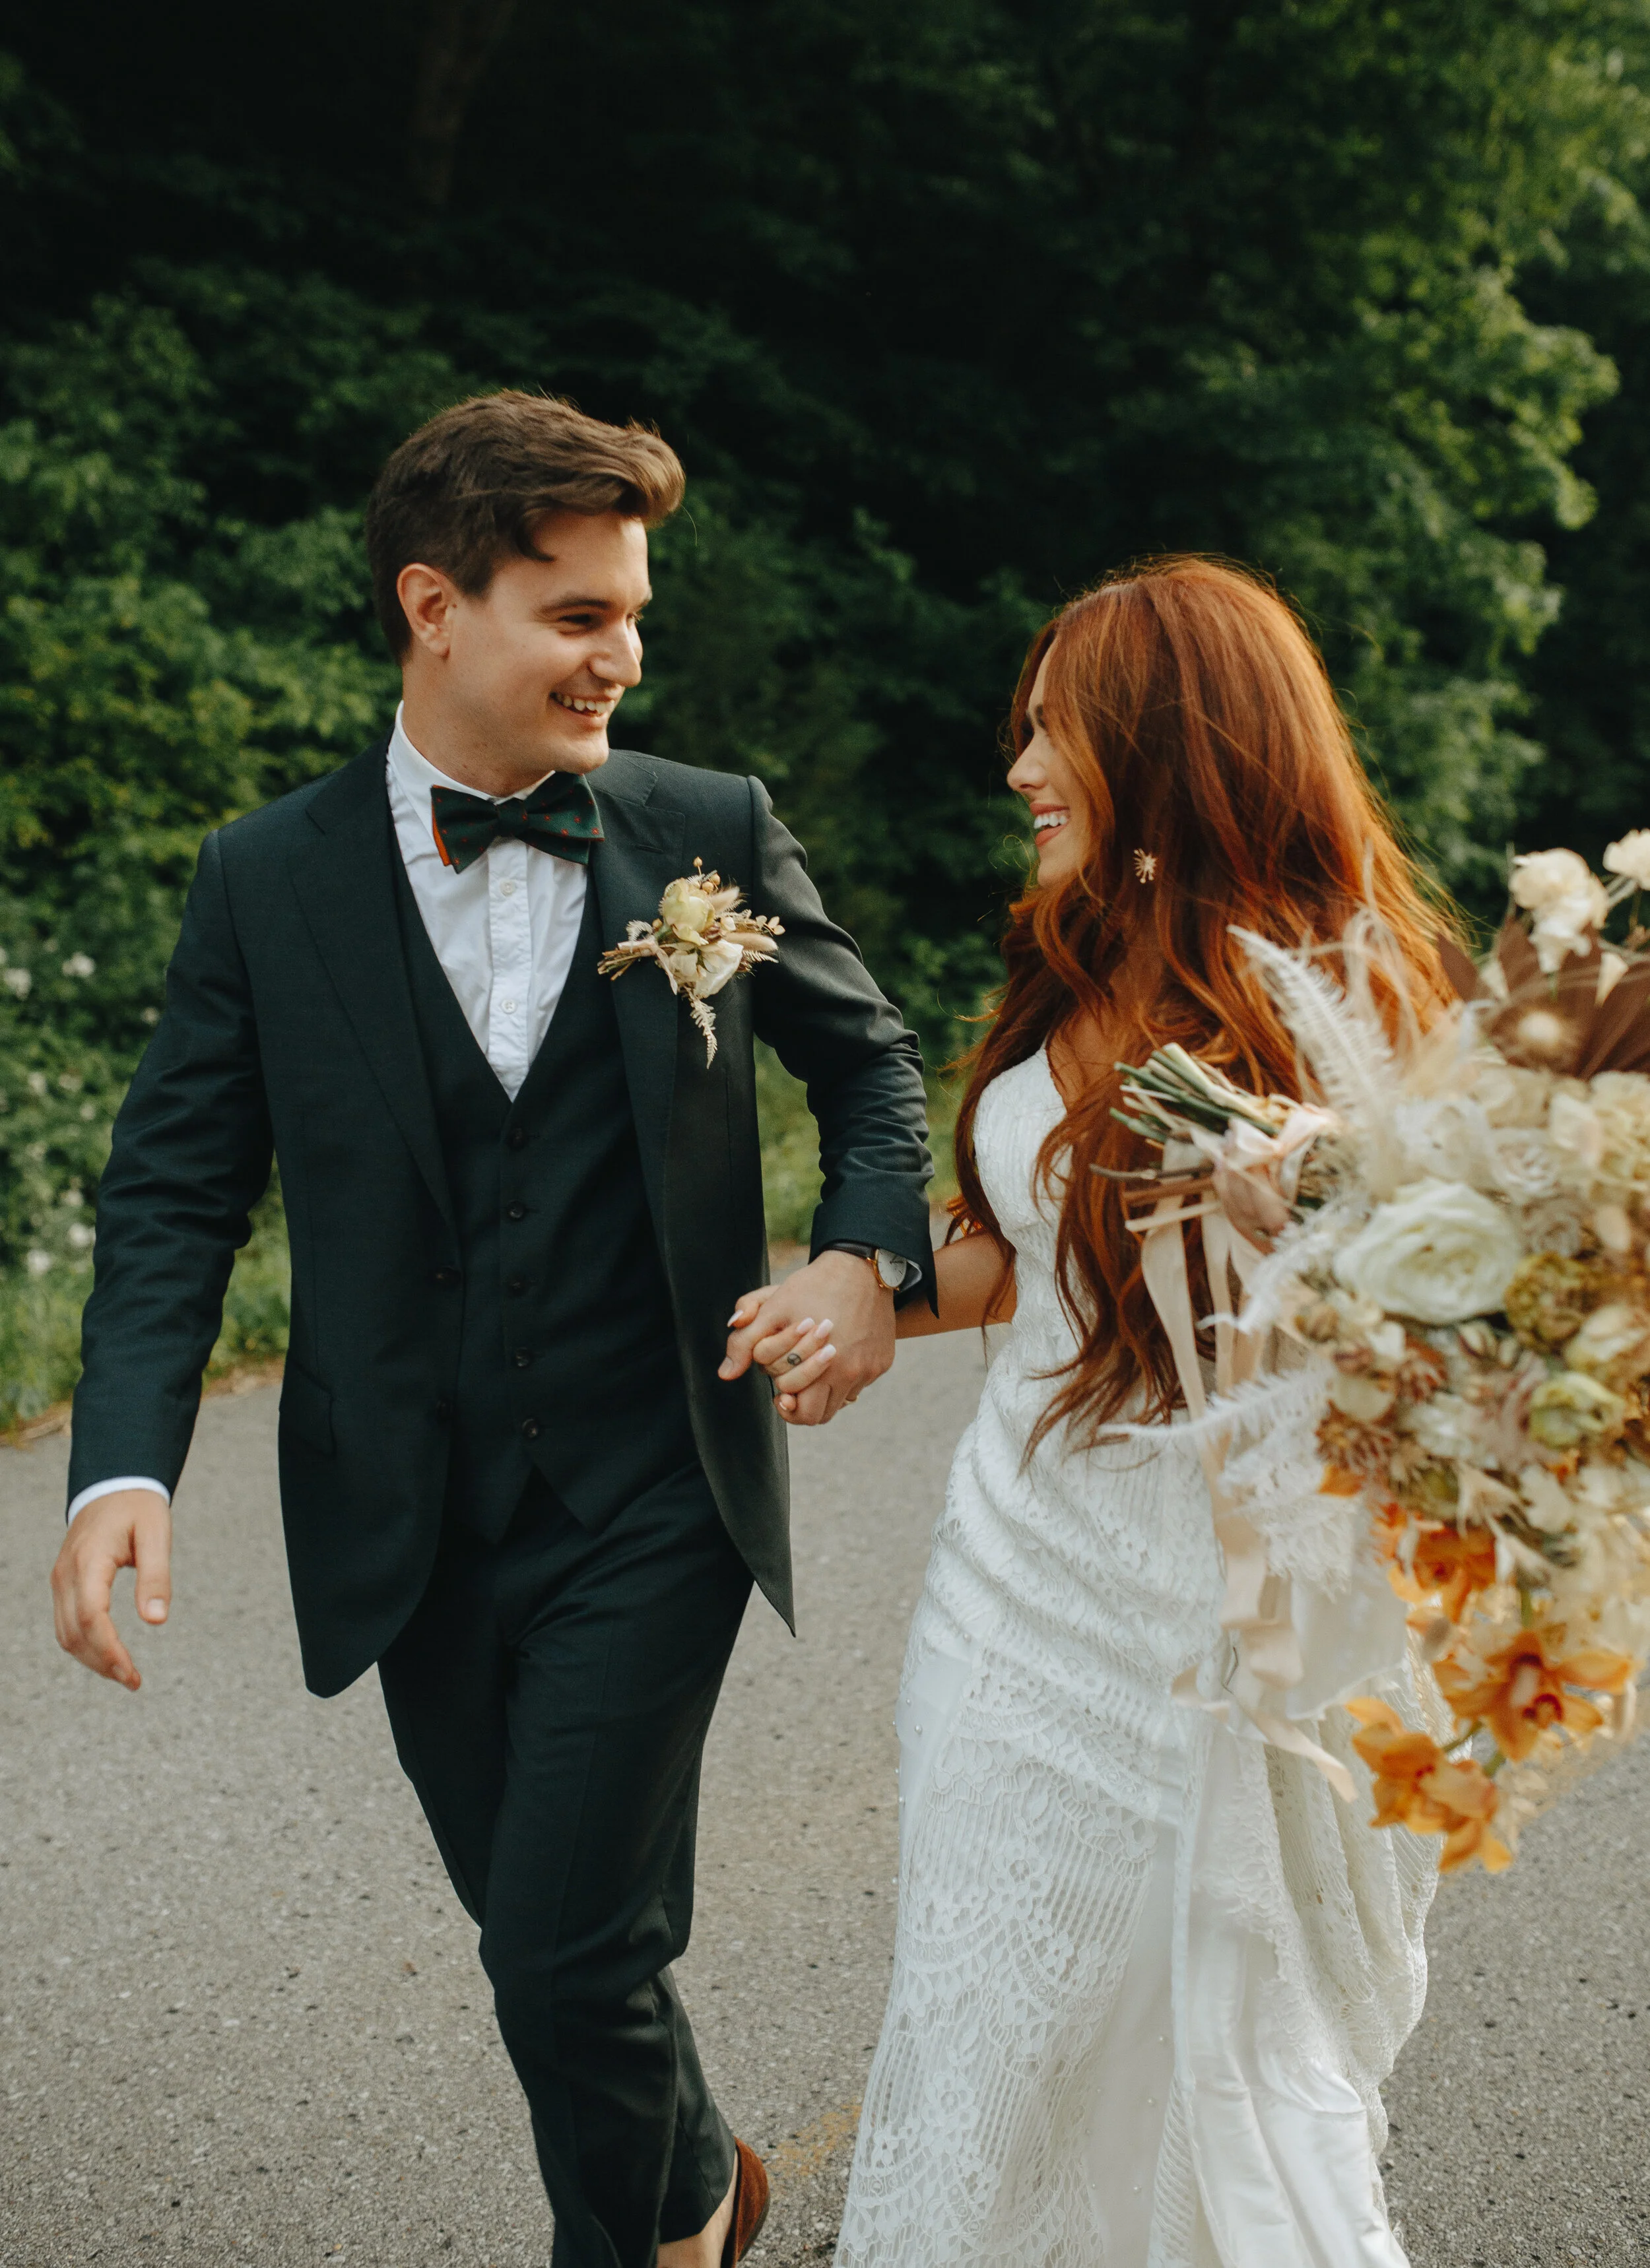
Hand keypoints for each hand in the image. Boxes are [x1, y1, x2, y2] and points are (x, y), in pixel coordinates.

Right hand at [50, 1489, 172, 1689]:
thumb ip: (157, 1575)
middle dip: (102, 1663)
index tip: (132, 1674)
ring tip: (125, 1674)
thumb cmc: (138, 1507)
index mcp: (89, 1561)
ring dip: (91, 1659)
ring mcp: (60, 1580)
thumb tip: (156, 1621)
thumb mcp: (157, 1533)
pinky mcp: (63, 1584)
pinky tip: (108, 1655)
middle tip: (133, 1681)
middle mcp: (66, 1574)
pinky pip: (66, 1624)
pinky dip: (84, 1645)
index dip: (109, 1650)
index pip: (91, 1617)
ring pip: (65, 1634)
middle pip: (74, 1633)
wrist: (112, 1486)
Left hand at [719, 1249, 894, 1424]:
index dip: (783, 1402)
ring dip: (824, 1392)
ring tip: (811, 1371)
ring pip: (841, 1402)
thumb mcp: (772, 1309)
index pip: (797, 1408)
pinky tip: (835, 1355)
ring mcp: (869, 1369)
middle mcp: (849, 1373)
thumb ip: (744, 1342)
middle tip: (791, 1390)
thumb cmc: (812, 1286)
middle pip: (819, 1415)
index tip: (779, 1393)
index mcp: (822, 1365)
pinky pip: (859, 1384)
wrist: (860, 1268)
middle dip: (802, 1405)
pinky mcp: (882, 1362)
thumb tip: (725, 1374)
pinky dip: (844, 1378)